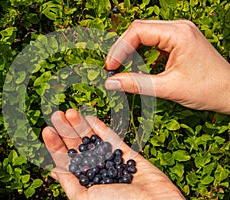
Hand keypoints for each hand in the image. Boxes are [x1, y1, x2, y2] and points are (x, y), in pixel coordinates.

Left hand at [42, 109, 184, 199]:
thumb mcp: (84, 198)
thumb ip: (70, 183)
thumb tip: (52, 171)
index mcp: (84, 183)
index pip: (65, 161)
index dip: (55, 145)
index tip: (47, 130)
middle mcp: (96, 171)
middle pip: (78, 147)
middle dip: (66, 131)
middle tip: (57, 115)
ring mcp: (111, 162)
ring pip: (93, 140)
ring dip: (81, 126)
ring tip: (70, 112)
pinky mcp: (128, 154)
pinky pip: (113, 139)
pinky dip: (101, 129)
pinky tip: (90, 118)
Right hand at [105, 20, 229, 113]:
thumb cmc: (208, 89)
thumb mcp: (168, 88)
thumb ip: (137, 84)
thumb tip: (111, 83)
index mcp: (179, 33)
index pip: (138, 31)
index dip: (119, 48)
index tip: (110, 66)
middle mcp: (179, 28)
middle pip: (139, 30)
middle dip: (122, 49)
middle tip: (112, 68)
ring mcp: (179, 33)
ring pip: (144, 34)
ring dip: (130, 50)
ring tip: (121, 67)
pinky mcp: (179, 41)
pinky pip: (153, 41)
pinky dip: (141, 53)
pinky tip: (136, 66)